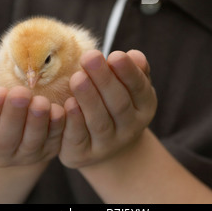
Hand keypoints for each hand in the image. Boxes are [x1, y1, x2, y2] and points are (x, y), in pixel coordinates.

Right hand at [0, 77, 64, 166]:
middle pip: (5, 140)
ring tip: (41, 103)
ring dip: (37, 122)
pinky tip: (59, 110)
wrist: (17, 112)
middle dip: (14, 116)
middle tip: (21, 94)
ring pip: (31, 143)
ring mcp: (24, 155)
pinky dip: (58, 126)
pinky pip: (54, 141)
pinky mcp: (47, 151)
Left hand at [59, 50, 156, 168]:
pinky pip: (78, 139)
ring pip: (99, 122)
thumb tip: (135, 56)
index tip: (115, 55)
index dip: (128, 72)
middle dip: (104, 80)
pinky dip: (74, 122)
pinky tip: (68, 104)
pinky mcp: (82, 155)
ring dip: (88, 99)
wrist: (105, 146)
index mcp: (144, 107)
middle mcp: (129, 128)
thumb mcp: (129, 85)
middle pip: (118, 104)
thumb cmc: (116, 101)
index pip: (139, 89)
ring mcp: (106, 145)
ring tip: (77, 77)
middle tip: (90, 57)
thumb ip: (133, 69)